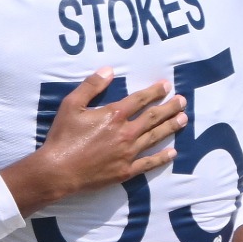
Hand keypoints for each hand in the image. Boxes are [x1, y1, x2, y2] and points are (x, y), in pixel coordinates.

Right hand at [39, 68, 186, 193]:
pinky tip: (173, 152)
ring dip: (170, 127)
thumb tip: (109, 70)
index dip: (155, 92)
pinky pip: (149, 163)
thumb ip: (91, 86)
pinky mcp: (126, 170)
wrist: (58, 170)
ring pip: (155, 137)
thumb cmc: (63, 136)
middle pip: (153, 117)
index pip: (140, 99)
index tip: (167, 86)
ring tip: (183, 119)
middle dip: (170, 108)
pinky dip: (162, 157)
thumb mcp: (71, 105)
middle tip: (183, 101)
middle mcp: (126, 132)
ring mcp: (128, 153)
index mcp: (114, 115)